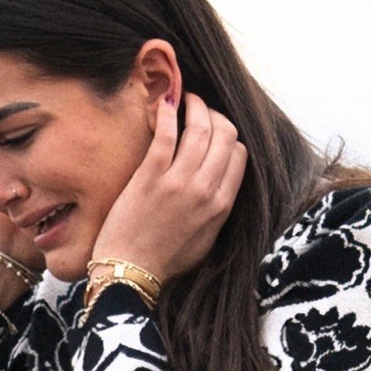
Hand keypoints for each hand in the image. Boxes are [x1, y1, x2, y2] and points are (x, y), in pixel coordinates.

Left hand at [86, 89, 246, 295]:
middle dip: (215, 114)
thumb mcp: (206, 239)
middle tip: (200, 108)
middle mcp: (205, 191)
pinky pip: (165, 134)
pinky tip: (164, 104)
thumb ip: (218, 208)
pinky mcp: (149, 177)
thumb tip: (221, 181)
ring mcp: (178, 183)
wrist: (131, 273)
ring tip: (185, 98)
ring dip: (195, 105)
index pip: (239, 153)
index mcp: (222, 205)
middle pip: (225, 134)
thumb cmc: (165, 259)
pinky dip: (167, 112)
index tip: (215, 130)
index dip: (229, 136)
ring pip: (200, 128)